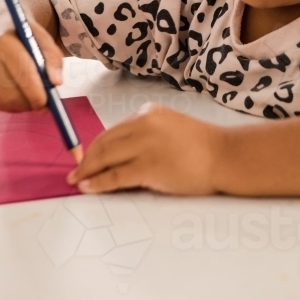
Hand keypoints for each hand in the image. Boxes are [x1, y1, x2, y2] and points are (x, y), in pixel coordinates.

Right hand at [0, 22, 63, 111]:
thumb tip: (56, 83)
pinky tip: (20, 92)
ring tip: (34, 92)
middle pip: (12, 92)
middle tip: (46, 105)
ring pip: (6, 102)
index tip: (49, 102)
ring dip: (24, 104)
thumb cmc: (26, 36)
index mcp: (4, 41)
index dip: (36, 90)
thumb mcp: (43, 39)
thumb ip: (53, 58)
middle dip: (31, 101)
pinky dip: (14, 104)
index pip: (22, 71)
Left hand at [67, 104, 224, 194]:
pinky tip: (89, 187)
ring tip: (77, 180)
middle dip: (87, 158)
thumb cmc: (201, 146)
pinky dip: (98, 182)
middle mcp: (144, 124)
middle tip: (74, 170)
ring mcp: (146, 145)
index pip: (113, 130)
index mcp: (148, 113)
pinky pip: (115, 175)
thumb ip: (145, 135)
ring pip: (106, 158)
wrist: (224, 155)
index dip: (96, 146)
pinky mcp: (149, 166)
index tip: (86, 157)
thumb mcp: (169, 128)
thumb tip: (118, 154)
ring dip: (88, 170)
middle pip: (105, 142)